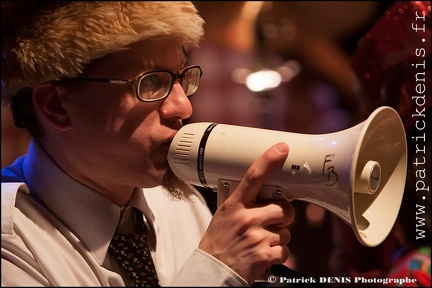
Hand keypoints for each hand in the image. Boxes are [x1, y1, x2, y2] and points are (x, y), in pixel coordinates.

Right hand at [198, 142, 293, 283]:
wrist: (212, 271)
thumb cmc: (218, 242)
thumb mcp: (224, 215)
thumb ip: (243, 203)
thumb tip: (264, 194)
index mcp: (234, 205)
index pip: (253, 176)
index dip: (269, 160)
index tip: (281, 148)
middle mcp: (247, 218)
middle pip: (283, 207)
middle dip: (283, 215)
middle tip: (272, 221)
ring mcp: (257, 237)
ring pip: (286, 231)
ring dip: (278, 237)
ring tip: (260, 242)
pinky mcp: (265, 255)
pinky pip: (285, 249)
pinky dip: (277, 253)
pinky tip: (262, 254)